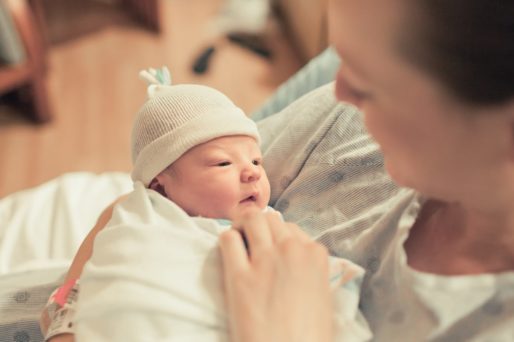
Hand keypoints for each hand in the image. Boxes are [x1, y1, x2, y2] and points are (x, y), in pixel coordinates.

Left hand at [219, 209, 332, 341]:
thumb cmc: (309, 336)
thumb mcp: (323, 299)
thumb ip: (312, 273)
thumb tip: (300, 266)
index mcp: (316, 255)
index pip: (292, 228)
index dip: (278, 237)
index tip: (271, 248)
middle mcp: (291, 250)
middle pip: (270, 219)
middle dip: (258, 227)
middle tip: (250, 241)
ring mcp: (265, 260)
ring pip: (250, 218)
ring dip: (241, 226)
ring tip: (238, 241)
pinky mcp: (240, 275)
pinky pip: (228, 239)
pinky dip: (226, 241)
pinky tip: (227, 254)